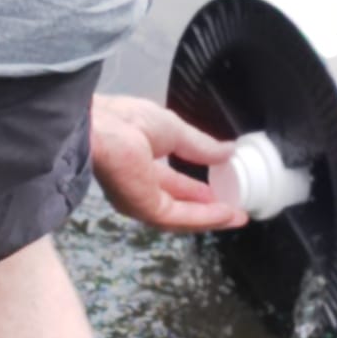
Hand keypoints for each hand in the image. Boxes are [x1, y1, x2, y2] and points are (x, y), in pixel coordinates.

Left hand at [89, 95, 248, 232]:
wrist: (100, 127)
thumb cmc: (124, 120)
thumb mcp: (174, 130)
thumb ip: (200, 146)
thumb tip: (227, 151)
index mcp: (139, 166)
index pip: (173, 184)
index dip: (197, 189)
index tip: (220, 190)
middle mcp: (139, 187)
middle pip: (179, 205)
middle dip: (207, 208)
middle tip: (233, 208)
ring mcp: (142, 201)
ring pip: (183, 216)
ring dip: (211, 217)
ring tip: (236, 216)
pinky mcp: (146, 208)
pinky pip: (182, 217)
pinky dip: (206, 216)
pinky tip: (225, 213)